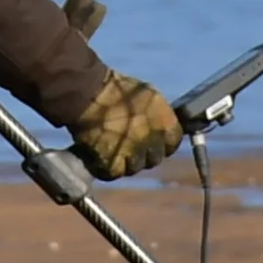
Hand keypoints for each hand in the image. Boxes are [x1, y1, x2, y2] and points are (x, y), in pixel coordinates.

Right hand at [65, 73, 182, 181]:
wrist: (90, 92)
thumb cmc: (116, 89)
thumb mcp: (148, 96)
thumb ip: (158, 115)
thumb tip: (161, 127)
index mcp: (165, 123)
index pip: (172, 144)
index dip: (161, 144)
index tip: (152, 142)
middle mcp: (153, 141)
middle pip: (154, 159)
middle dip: (143, 154)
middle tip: (127, 145)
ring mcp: (133, 154)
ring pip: (133, 168)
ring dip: (124, 162)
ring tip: (110, 148)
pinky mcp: (113, 164)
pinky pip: (113, 173)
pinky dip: (105, 166)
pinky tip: (98, 154)